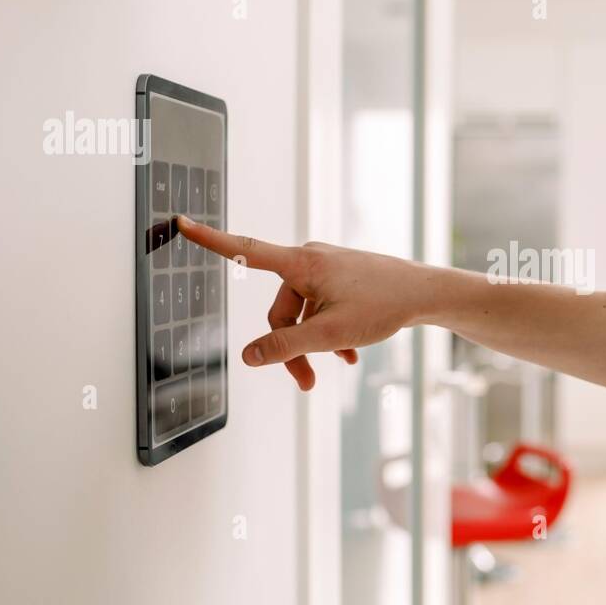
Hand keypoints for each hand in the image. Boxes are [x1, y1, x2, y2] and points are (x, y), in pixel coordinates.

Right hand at [177, 215, 425, 390]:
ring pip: (302, 314)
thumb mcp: (329, 334)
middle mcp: (310, 259)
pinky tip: (349, 356)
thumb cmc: (382, 305)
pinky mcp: (341, 277)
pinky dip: (330, 332)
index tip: (180, 222)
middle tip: (307, 382)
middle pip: (279, 309)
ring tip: (338, 365)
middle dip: (290, 346)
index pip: (245, 252)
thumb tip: (248, 356)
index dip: (210, 240)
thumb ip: (285, 346)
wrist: (425, 294)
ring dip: (314, 342)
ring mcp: (327, 267)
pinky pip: (321, 308)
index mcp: (301, 263)